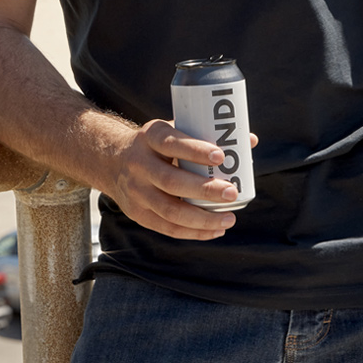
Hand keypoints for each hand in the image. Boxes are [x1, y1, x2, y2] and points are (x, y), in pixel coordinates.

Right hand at [96, 119, 251, 240]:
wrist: (112, 161)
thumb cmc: (156, 146)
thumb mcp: (172, 131)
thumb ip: (206, 136)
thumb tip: (250, 141)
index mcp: (149, 137)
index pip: (171, 143)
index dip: (195, 150)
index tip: (221, 155)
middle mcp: (138, 164)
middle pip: (171, 181)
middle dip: (204, 190)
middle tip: (232, 192)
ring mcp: (136, 191)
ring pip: (170, 210)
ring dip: (203, 218)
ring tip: (229, 219)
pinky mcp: (138, 213)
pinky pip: (167, 227)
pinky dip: (194, 232)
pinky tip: (215, 230)